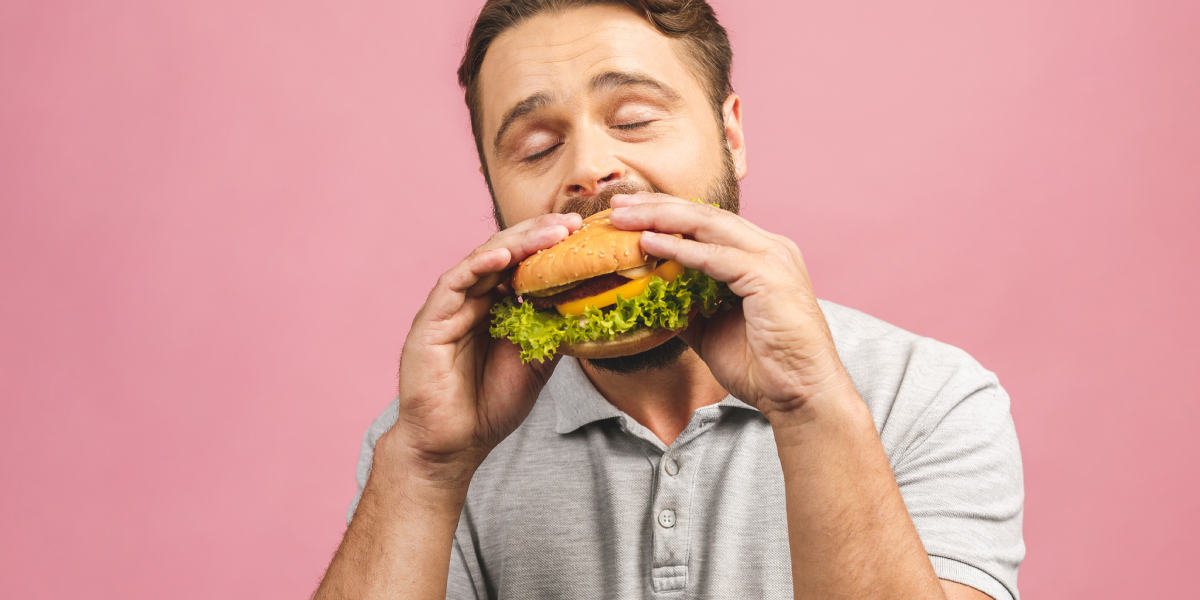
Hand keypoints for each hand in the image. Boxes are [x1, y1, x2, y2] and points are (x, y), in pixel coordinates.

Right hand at [387, 212, 581, 484]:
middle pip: (506, 254)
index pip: (523, 265)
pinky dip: (480, 266)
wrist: (455, 445)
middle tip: (573, 224)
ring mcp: (449, 307)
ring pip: (483, 261)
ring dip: (518, 244)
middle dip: (539, 235)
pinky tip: (506, 257)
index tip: (583, 234)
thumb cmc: (490, 406)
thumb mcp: (537, 363)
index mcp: (494, 307)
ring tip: (551, 233)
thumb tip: (588, 304)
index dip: (550, 247)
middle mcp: (471, 300)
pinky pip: (455, 284)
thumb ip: (553, 331)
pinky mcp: (430, 321)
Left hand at [609, 193, 854, 417]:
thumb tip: (647, 297)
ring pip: (708, 225)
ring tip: (624, 218)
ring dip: (661, 218)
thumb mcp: (710, 329)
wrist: (800, 396)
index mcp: (759, 255)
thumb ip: (684, 305)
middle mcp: (769, 248)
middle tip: (617, 204)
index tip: (626, 212)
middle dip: (656, 206)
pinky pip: (716, 257)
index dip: (664, 212)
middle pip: (704, 214)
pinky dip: (681, 249)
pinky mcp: (770, 277)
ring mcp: (773, 258)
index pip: (706, 222)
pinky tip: (650, 244)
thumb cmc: (762, 366)